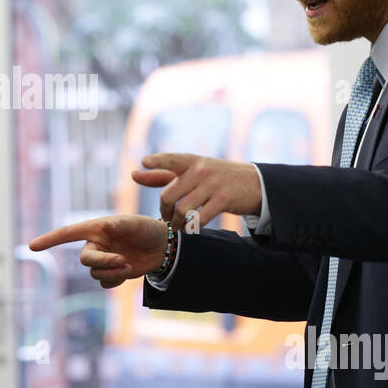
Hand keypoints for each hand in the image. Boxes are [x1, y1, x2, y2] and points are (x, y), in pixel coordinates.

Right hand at [28, 215, 168, 288]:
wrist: (162, 246)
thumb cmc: (146, 228)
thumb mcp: (135, 223)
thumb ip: (120, 225)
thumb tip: (106, 227)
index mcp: (96, 228)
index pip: (68, 234)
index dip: (49, 240)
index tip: (32, 246)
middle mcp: (95, 244)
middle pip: (85, 260)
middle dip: (103, 263)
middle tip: (124, 262)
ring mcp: (103, 259)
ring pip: (94, 273)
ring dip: (111, 272)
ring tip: (128, 266)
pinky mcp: (111, 272)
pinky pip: (104, 282)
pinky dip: (115, 280)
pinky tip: (127, 273)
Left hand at [133, 153, 261, 230]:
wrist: (253, 183)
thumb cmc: (214, 178)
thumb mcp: (192, 172)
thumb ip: (162, 174)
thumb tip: (134, 173)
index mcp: (191, 161)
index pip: (171, 159)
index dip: (157, 161)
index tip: (144, 162)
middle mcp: (201, 170)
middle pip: (169, 195)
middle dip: (164, 212)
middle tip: (166, 218)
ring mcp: (213, 184)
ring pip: (183, 210)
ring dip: (176, 223)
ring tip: (177, 225)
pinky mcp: (224, 199)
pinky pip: (200, 218)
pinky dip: (192, 227)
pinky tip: (191, 228)